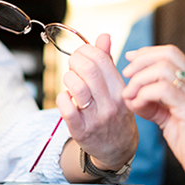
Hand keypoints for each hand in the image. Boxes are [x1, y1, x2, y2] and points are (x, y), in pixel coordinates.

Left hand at [56, 34, 137, 173]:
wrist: (118, 149)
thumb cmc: (116, 114)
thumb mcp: (118, 88)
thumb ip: (108, 61)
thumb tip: (103, 36)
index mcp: (121, 89)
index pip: (102, 59)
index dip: (86, 50)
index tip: (82, 53)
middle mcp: (111, 103)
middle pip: (88, 69)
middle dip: (75, 61)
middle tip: (73, 64)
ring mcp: (96, 118)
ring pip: (76, 86)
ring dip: (68, 78)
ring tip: (71, 81)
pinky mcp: (81, 131)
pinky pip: (66, 107)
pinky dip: (62, 97)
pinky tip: (67, 97)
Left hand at [122, 45, 184, 184]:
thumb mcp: (168, 116)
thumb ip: (152, 102)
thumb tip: (129, 93)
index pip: (171, 52)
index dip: (147, 52)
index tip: (129, 58)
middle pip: (168, 55)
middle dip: (141, 61)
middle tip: (126, 75)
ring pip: (163, 70)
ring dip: (139, 79)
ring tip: (129, 95)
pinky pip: (164, 91)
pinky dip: (144, 95)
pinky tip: (137, 106)